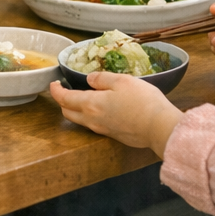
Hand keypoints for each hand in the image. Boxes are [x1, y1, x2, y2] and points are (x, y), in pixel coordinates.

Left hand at [48, 73, 182, 156]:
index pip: (64, 99)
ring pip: (81, 121)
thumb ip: (102, 79)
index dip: (55, 91)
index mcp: (91, 105)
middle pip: (68, 113)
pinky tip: (101, 108)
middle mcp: (93, 121)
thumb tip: (89, 80)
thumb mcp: (122, 81)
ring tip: (82, 97)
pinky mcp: (115, 136)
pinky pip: (95, 126)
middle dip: (63, 101)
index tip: (54, 83)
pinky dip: (90, 116)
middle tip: (65, 90)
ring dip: (76, 110)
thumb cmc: (142, 101)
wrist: (160, 127)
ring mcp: (103, 131)